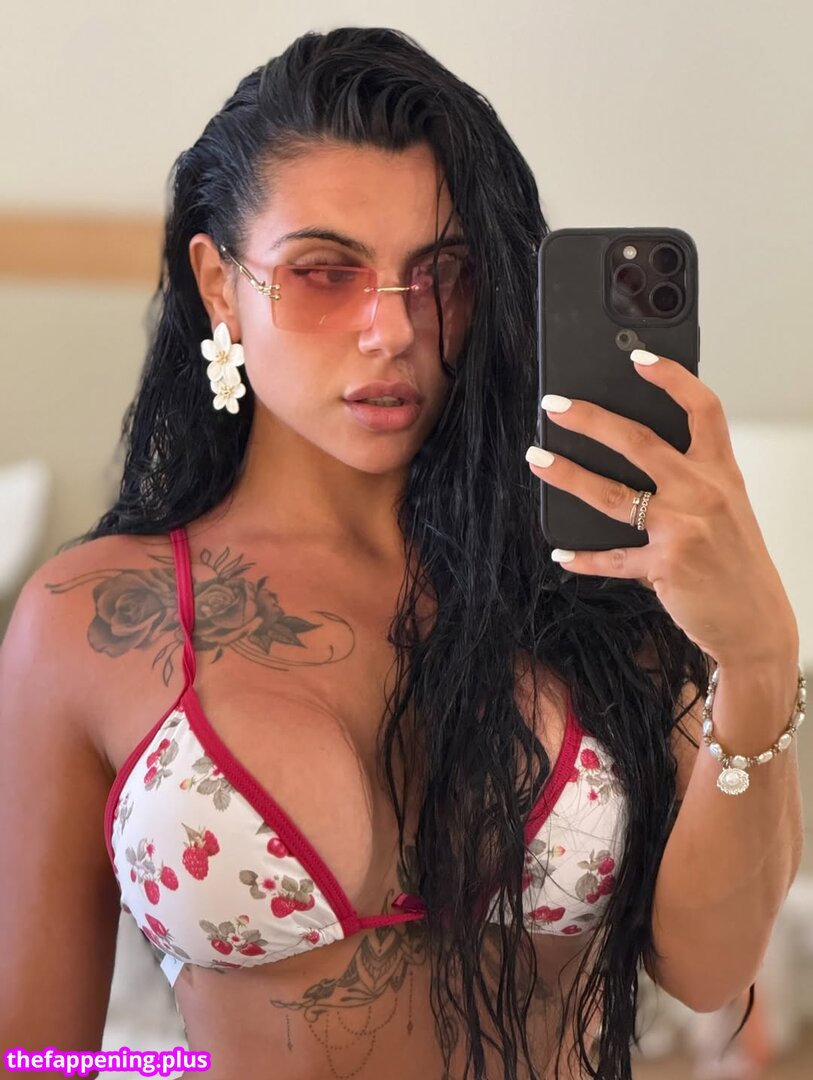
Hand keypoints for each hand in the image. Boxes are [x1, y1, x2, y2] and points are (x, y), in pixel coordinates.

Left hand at [526, 350, 798, 667]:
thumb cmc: (738, 563)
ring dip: (568, 475)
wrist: (756, 622)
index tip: (639, 357)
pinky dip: (583, 556)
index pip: (702, 409)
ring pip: (612, 494)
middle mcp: (703, 492)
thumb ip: (689, 480)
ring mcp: (682, 528)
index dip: (671, 378)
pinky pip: (611, 558)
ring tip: (537, 460)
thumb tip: (633, 454)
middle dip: (590, 419)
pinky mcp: (664, 564)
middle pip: (639, 441)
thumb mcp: (726, 509)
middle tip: (555, 406)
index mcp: (721, 472)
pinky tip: (562, 552)